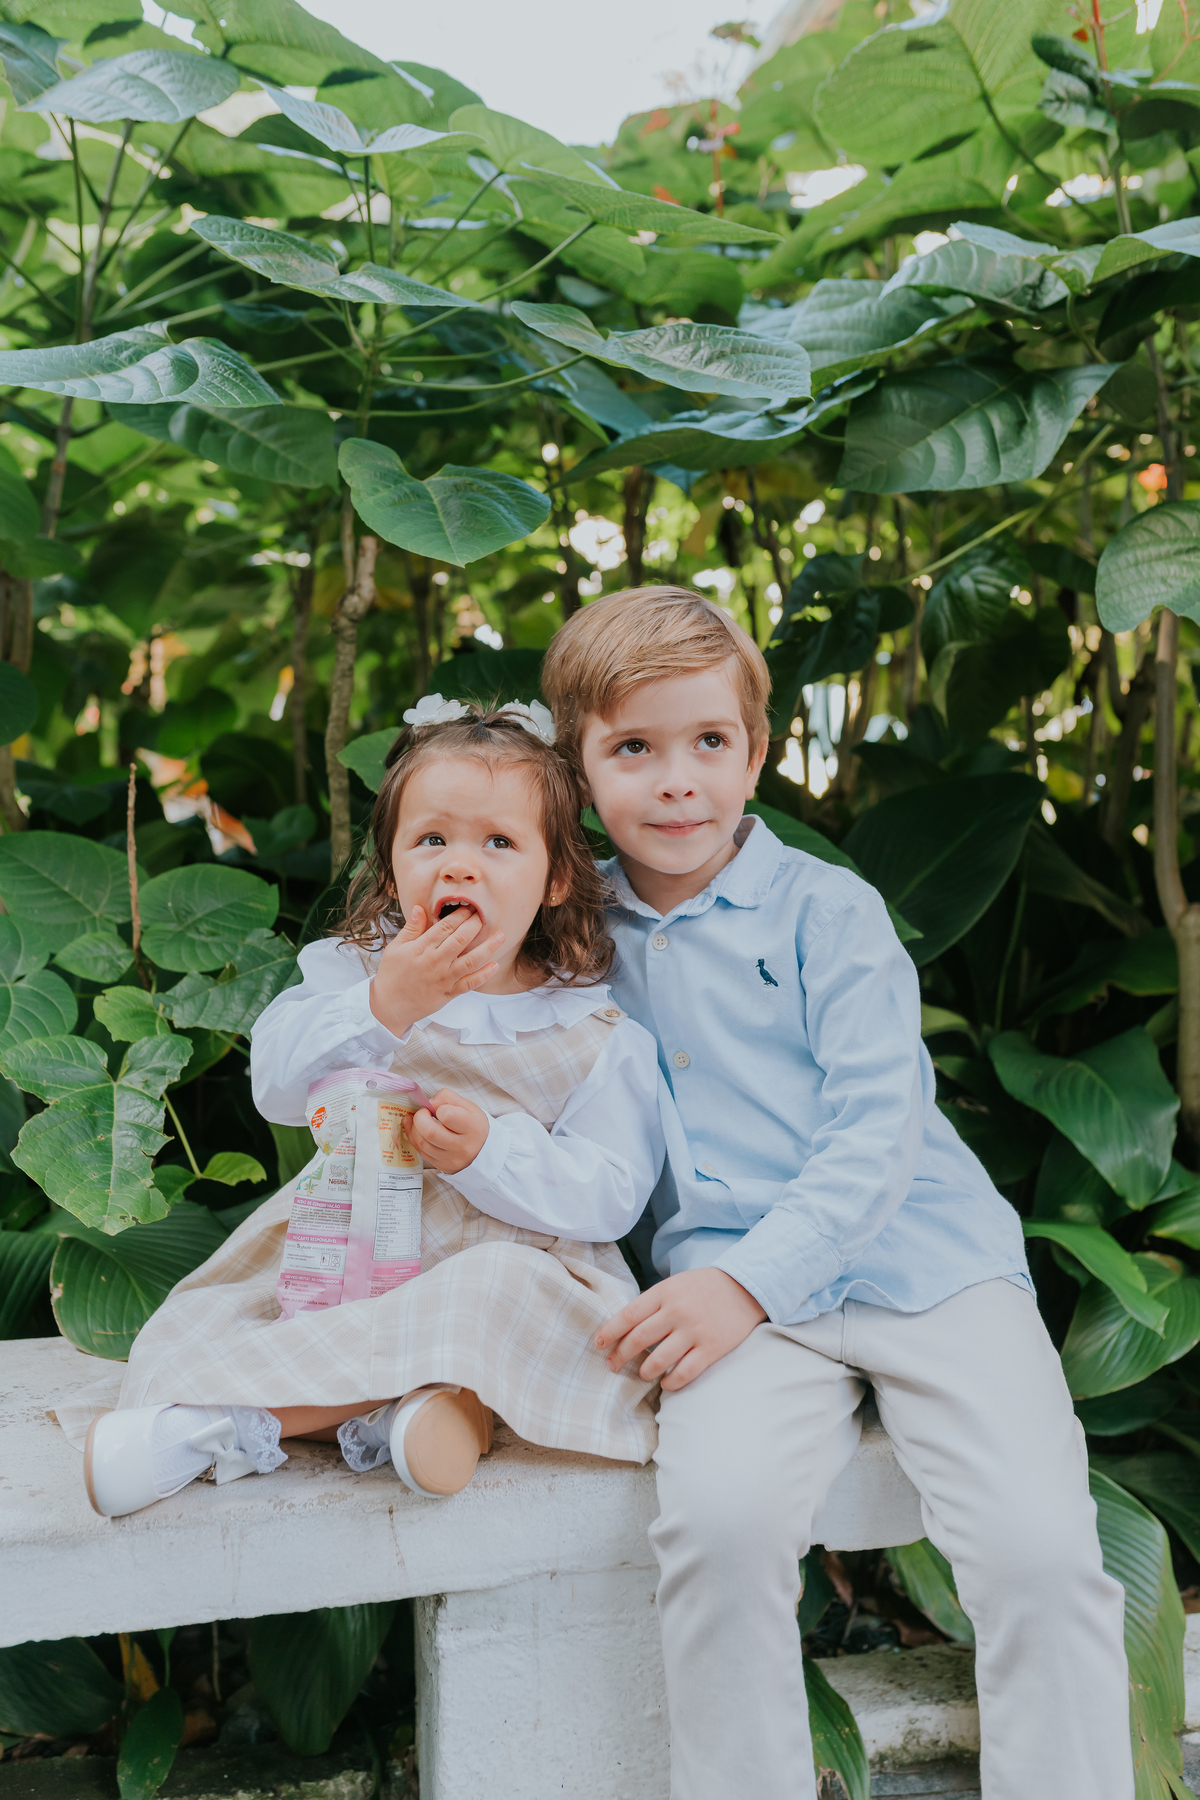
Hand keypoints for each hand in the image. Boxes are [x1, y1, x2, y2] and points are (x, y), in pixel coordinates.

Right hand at [369, 904, 504, 1037]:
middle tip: (485, 915)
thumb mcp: (396, 947)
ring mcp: (444, 978)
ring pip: (471, 960)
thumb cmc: (391, 975)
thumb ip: (411, 928)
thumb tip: (420, 908)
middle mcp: (436, 961)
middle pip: (461, 939)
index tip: (470, 907)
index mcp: (422, 947)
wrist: (389, 1005)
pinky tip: (494, 965)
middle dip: (475, 925)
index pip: (446, 926)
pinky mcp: (449, 993)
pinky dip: (483, 975)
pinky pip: (470, 983)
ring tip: (501, 936)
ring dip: (488, 947)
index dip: (460, 915)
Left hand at [408, 1087, 489, 1173]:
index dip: (439, 1108)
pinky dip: (414, 1138)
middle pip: (430, 1131)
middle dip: (420, 1117)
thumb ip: (448, 1098)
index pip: (447, 1115)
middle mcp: (463, 1147)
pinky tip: (415, 1130)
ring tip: (419, 1121)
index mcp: (472, 1128)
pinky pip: (421, 1152)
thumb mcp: (468, 1106)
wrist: (483, 1150)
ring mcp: (452, 1159)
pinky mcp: (443, 1166)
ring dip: (414, 1128)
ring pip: (422, 1143)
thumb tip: (429, 1103)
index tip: (440, 1108)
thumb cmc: (474, 1125)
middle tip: (424, 1113)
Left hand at [595, 1268, 766, 1391]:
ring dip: (645, 1371)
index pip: (629, 1315)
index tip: (599, 1344)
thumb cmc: (703, 1288)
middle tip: (613, 1365)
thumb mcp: (674, 1285)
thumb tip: (625, 1328)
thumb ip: (653, 1303)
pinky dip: (671, 1382)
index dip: (610, 1332)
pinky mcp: (712, 1348)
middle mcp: (677, 1312)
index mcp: (665, 1293)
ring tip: (642, 1374)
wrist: (745, 1286)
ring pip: (659, 1360)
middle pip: (639, 1339)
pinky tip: (665, 1382)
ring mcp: (695, 1331)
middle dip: (621, 1355)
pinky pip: (685, 1372)